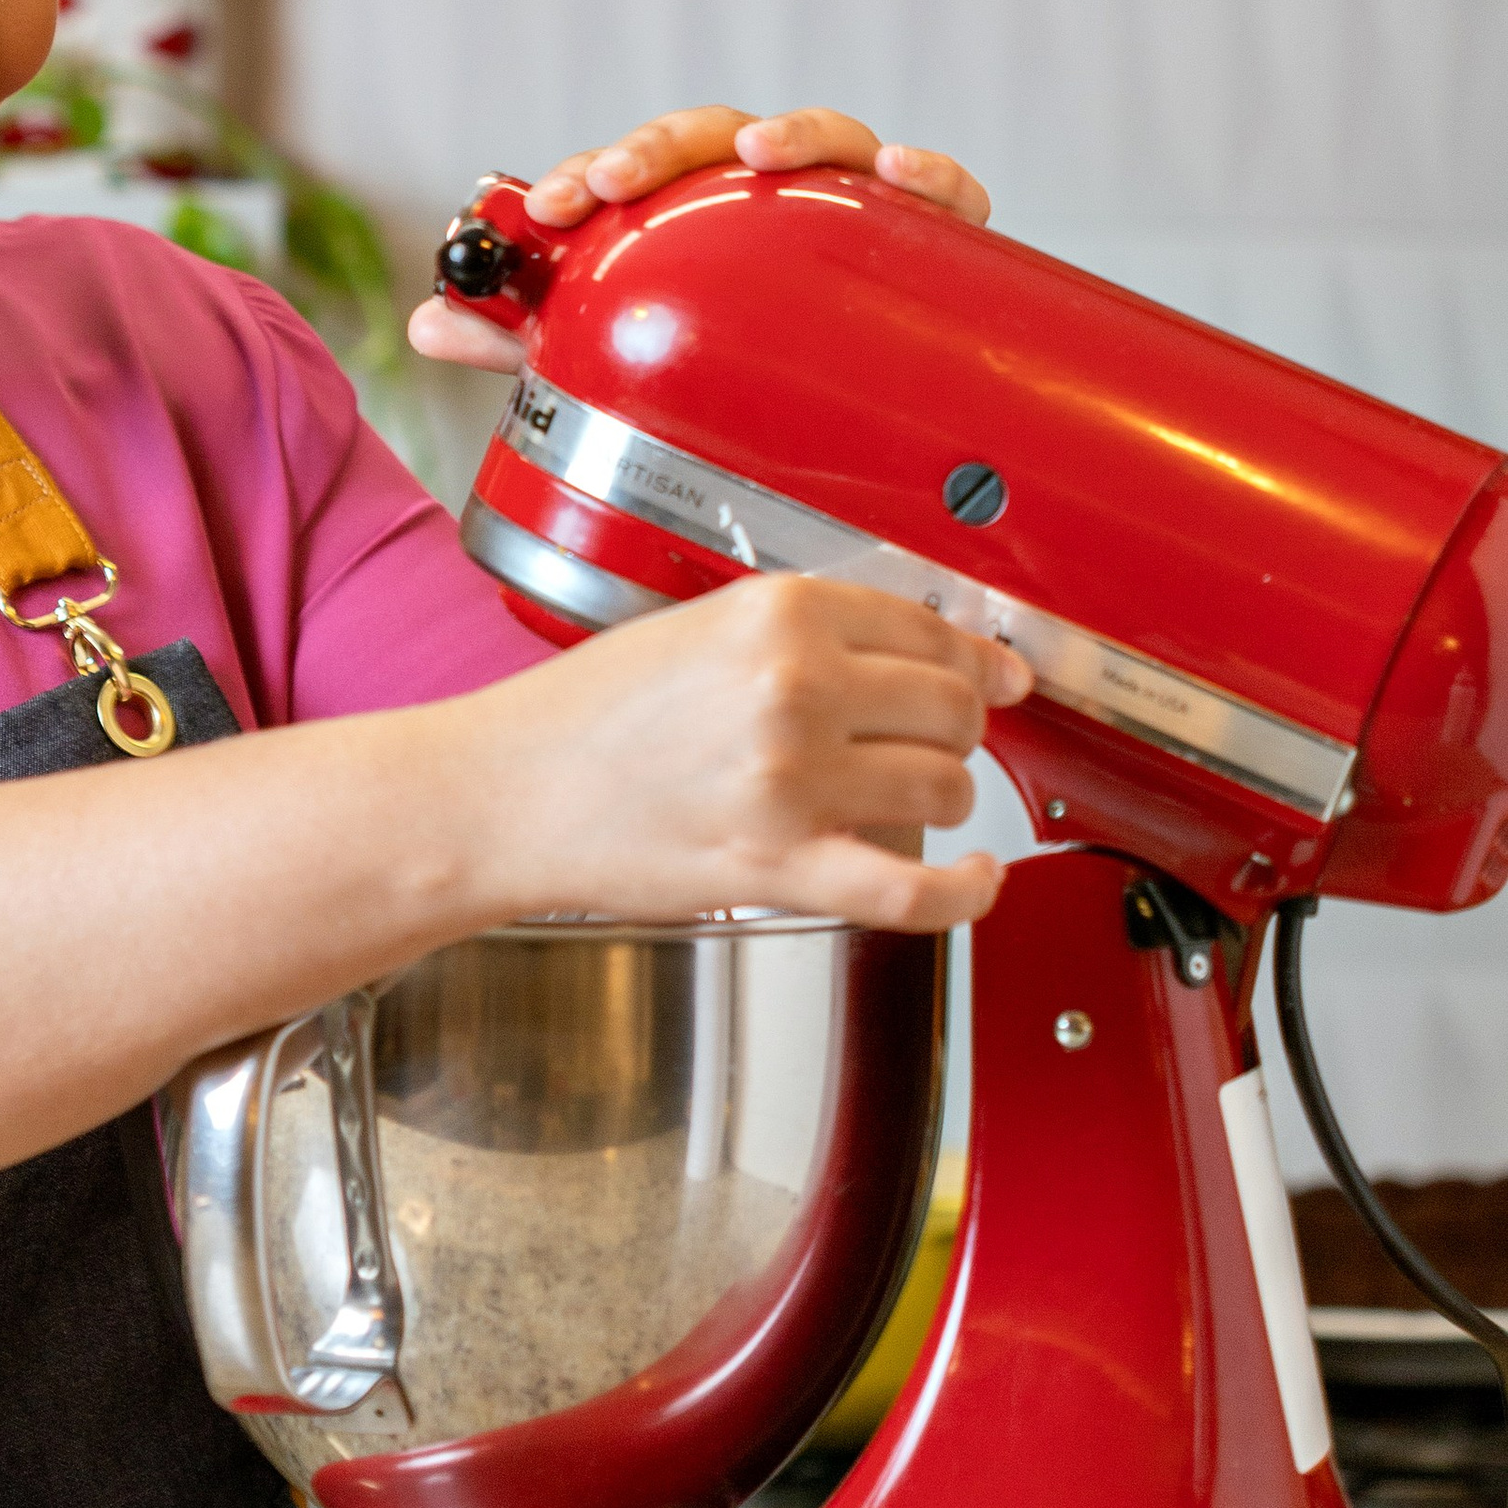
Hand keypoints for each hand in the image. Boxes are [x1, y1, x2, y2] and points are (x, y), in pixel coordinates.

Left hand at [409, 103, 989, 372]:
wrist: (871, 448)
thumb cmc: (740, 381)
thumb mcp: (621, 366)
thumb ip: (526, 343)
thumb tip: (429, 321)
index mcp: (698, 218)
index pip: (642, 168)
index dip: (592, 171)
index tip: (547, 205)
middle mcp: (773, 203)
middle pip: (718, 139)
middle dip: (664, 148)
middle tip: (615, 184)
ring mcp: (854, 215)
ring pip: (827, 143)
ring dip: (793, 132)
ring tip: (758, 154)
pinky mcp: (935, 246)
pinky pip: (944, 196)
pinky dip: (930, 175)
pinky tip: (906, 178)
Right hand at [480, 570, 1021, 936]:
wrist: (510, 791)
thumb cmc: (589, 713)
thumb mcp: (701, 628)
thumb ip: (810, 633)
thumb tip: (929, 655)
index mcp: (778, 615)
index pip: (930, 629)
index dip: (978, 659)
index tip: (997, 676)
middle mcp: (796, 688)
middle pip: (953, 709)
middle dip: (953, 730)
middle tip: (925, 742)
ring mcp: (794, 782)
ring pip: (946, 789)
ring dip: (943, 800)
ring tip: (905, 800)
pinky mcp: (781, 867)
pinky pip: (914, 890)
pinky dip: (965, 893)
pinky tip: (977, 881)